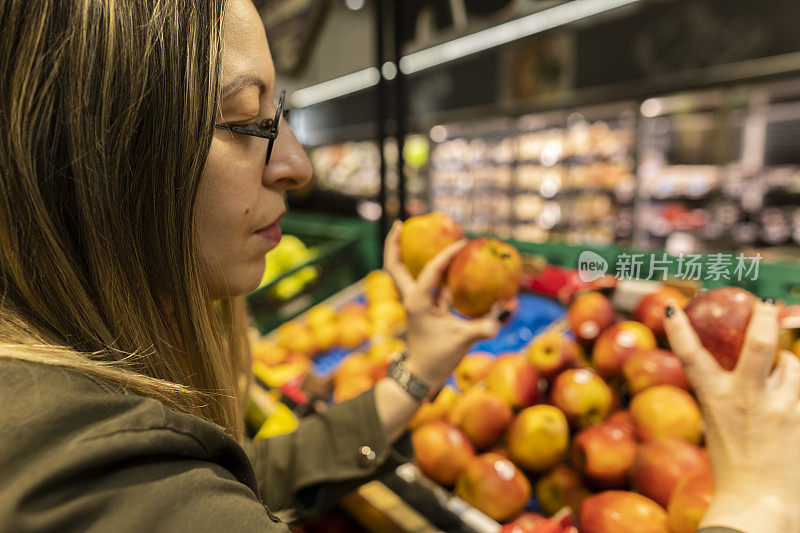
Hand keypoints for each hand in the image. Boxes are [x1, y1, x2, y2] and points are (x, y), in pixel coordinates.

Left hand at [383, 220, 505, 385]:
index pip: (430, 270)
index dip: (447, 254)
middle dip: (396, 243)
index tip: (463, 242)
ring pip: (407, 272)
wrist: (422, 376)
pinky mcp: (425, 307)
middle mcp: (412, 298)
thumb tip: (509, 307)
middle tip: (402, 223)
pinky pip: (429, 283)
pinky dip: (436, 271)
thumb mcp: (463, 340)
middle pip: (395, 265)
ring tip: (419, 232)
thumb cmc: (439, 357)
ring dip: (410, 253)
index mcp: (417, 302)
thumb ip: (486, 324)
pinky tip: (450, 261)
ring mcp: (417, 302)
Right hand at [665, 301, 799, 532]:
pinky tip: (789, 397)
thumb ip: (727, 393)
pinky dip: (796, 385)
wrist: (758, 500)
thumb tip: (747, 368)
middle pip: (759, 343)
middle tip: (766, 306)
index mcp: (714, 398)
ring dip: (786, 363)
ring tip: (781, 372)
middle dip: (764, 318)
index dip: (678, 329)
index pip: (690, 355)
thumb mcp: (716, 422)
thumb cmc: (732, 464)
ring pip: (791, 365)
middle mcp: (745, 397)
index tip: (671, 308)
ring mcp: (779, 406)